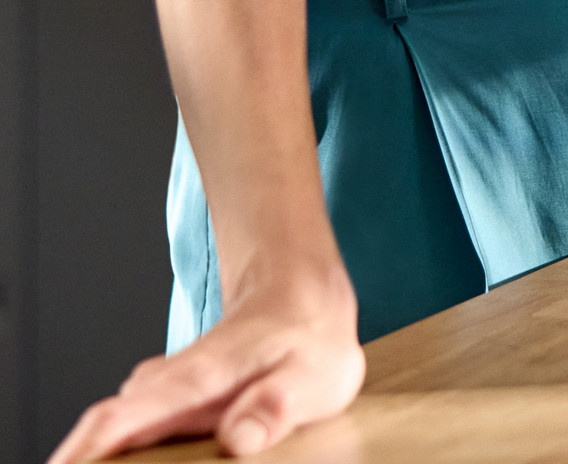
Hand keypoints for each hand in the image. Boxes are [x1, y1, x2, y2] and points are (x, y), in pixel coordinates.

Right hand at [46, 266, 363, 461]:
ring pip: (121, 425)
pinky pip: (137, 429)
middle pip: (111, 424)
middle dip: (83, 457)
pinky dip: (121, 452)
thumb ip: (275, 406)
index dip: (91, 446)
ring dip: (101, 455)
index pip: (131, 412)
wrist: (303, 291)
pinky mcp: (175, 401)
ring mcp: (172, 389)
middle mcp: (176, 381)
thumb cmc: (310, 336)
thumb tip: (238, 439)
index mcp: (204, 376)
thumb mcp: (313, 375)